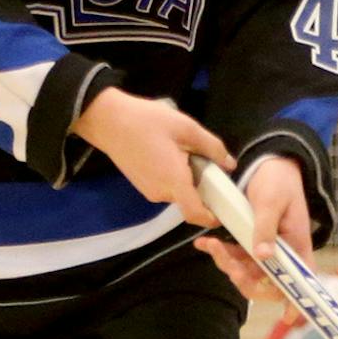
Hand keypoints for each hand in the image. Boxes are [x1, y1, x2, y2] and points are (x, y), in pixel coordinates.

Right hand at [73, 87, 230, 226]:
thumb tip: (229, 164)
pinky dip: (174, 176)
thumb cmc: (147, 121)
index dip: (212, 218)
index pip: (195, 214)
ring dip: (187, 179)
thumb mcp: (187, 128)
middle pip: (190, 201)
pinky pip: (165, 186)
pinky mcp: (141, 184)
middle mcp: (161, 193)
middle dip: (202, 187)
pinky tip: (169, 153)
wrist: (108, 120)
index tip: (225, 210)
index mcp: (174, 182)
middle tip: (206, 161)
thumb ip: (212, 147)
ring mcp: (148, 190)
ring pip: (177, 192)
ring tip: (185, 151)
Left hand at [197, 155, 310, 300]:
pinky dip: (219, 253)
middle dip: (245, 280)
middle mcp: (283, 256)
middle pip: (267, 285)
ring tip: (211, 246)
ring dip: (227, 264)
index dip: (297, 302)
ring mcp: (266, 252)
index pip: (302, 282)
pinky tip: (206, 243)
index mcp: (297, 248)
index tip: (288, 318)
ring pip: (246, 274)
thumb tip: (263, 256)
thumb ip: (265, 228)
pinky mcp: (250, 245)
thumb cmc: (279, 182)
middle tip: (229, 266)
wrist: (269, 166)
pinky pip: (235, 259)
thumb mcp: (271, 201)